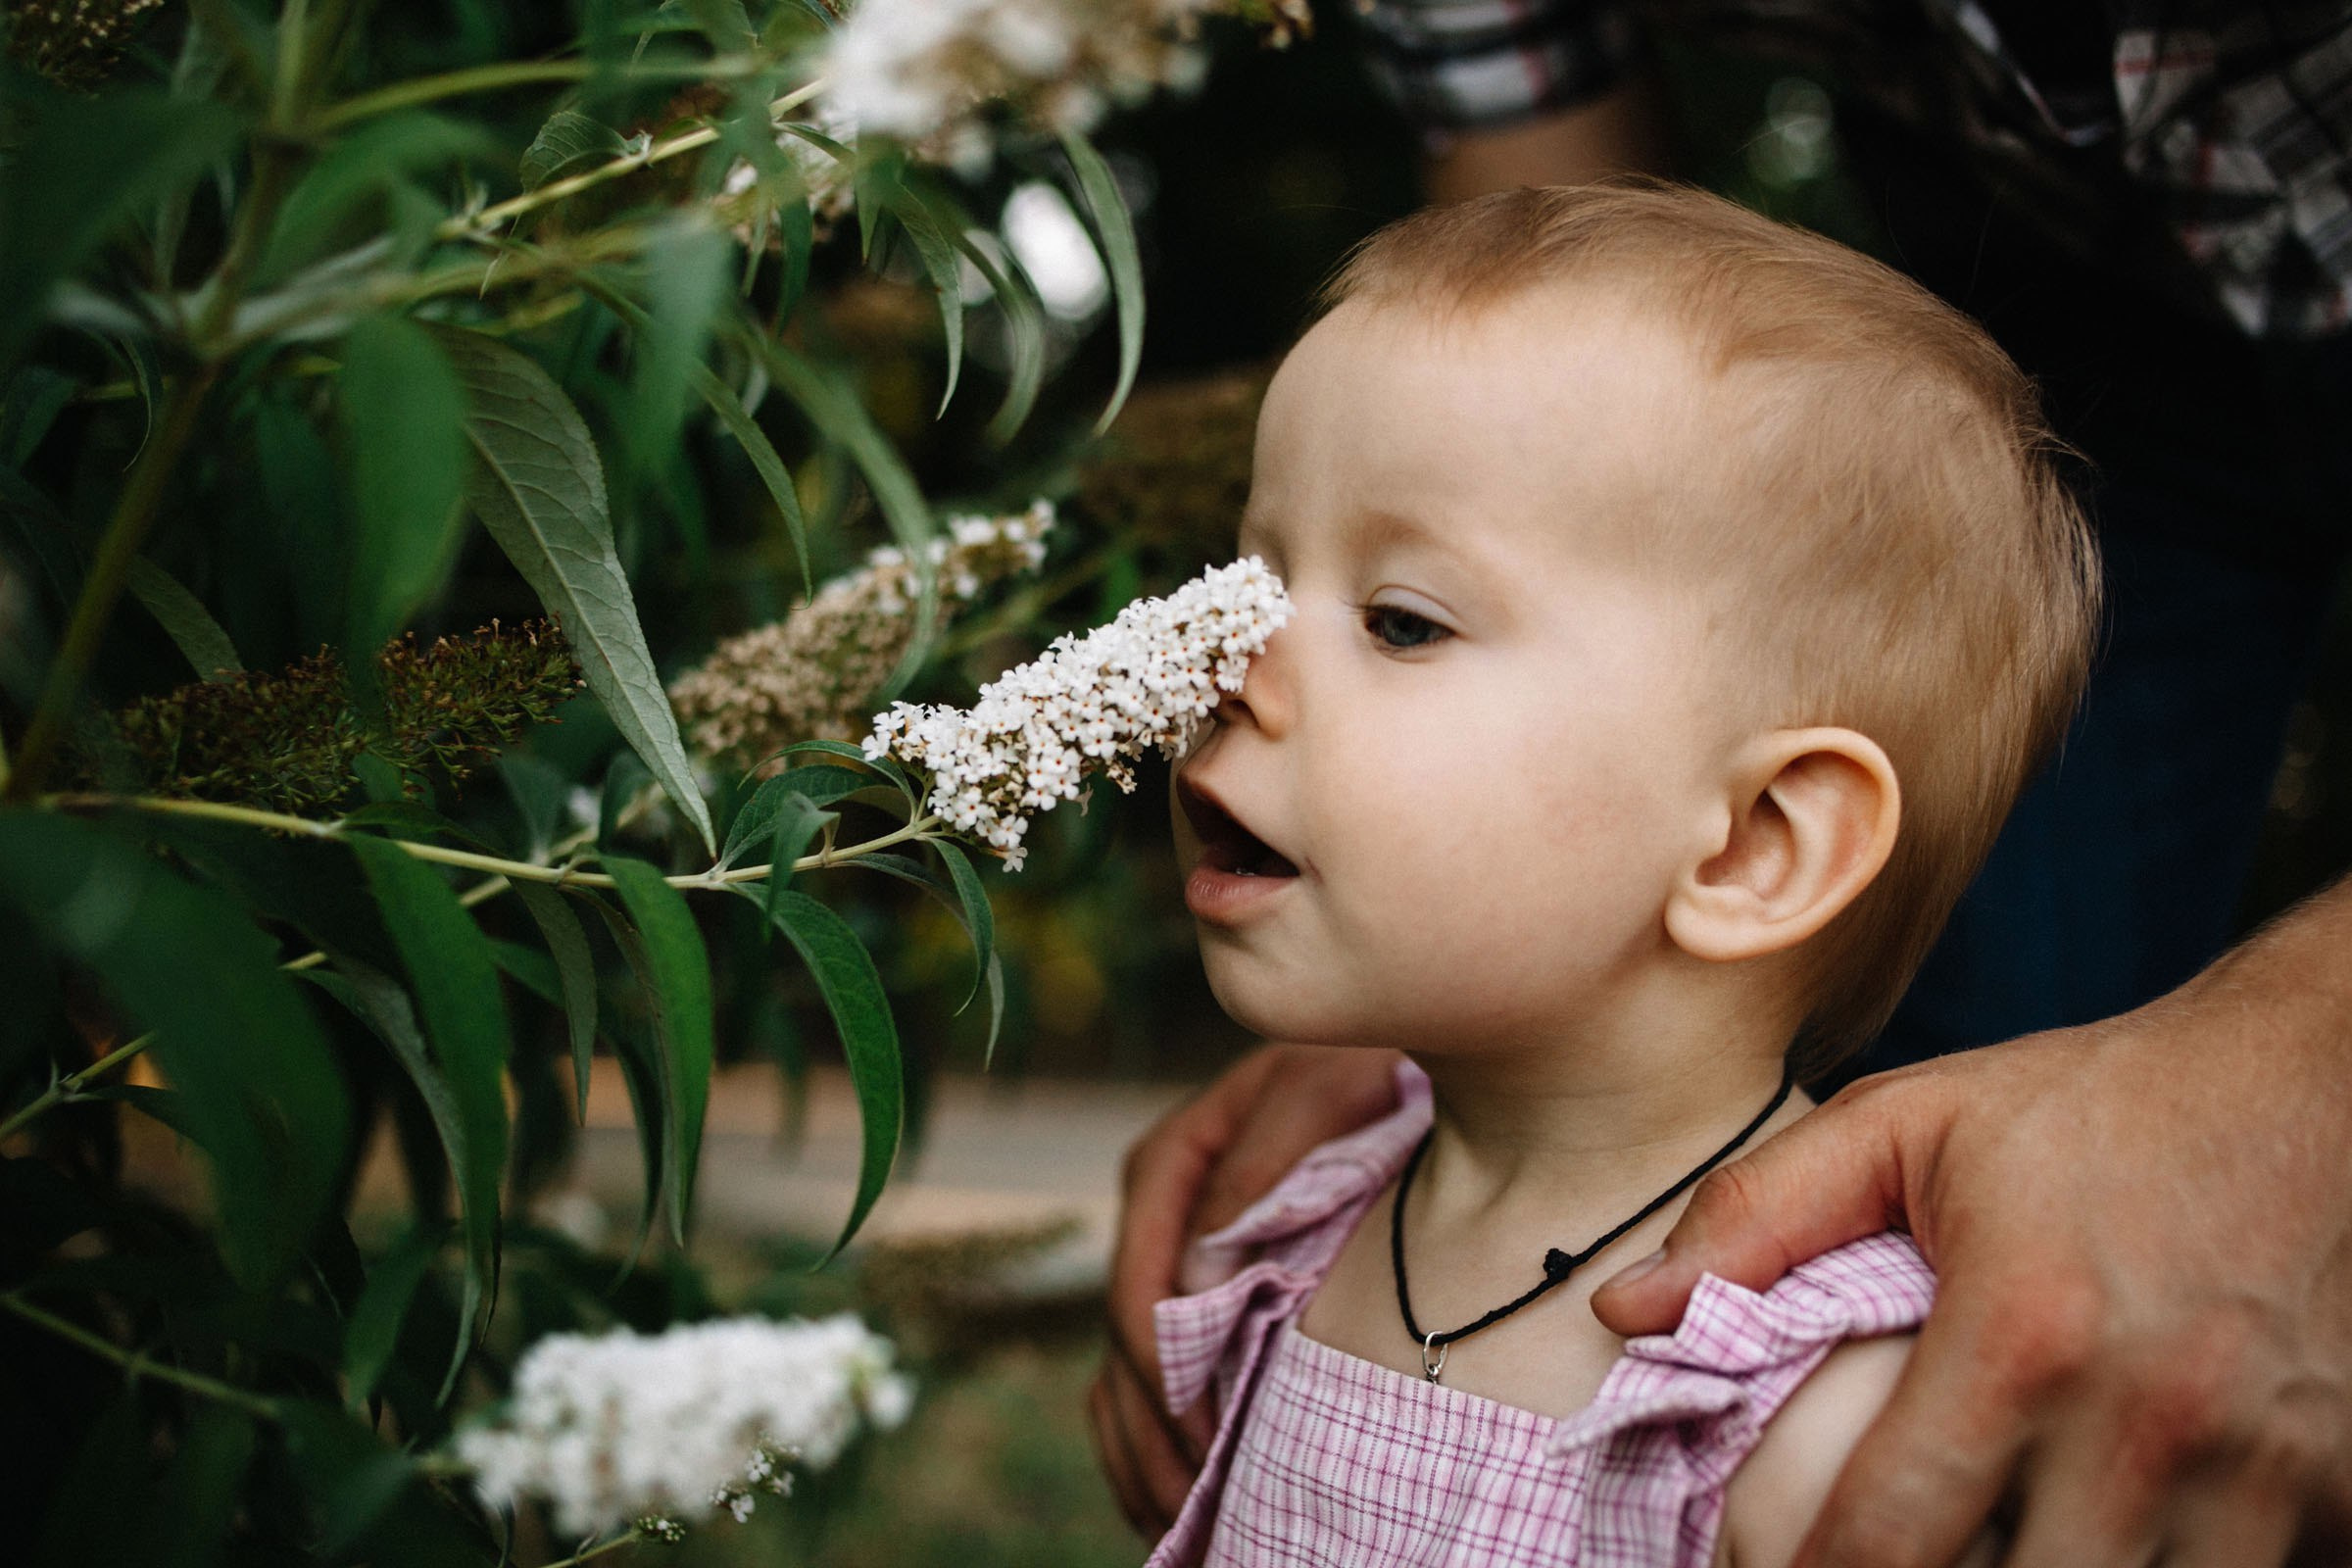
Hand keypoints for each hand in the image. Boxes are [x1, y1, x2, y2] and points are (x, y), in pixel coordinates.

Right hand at [1090, 1043, 1400, 1535]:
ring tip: (1182, 1523)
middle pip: (1126, 1340)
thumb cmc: (1369, 1064)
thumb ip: (1259, 1165)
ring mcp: (1169, 1250)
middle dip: (1157, 1429)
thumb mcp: (1322, 1087)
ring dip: (1144, 1453)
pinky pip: (1137, 1378)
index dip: (1164, 1362)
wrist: (1402, 1055)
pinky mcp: (1189, 1285)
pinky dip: (1146, 1443)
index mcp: (1173, 1157)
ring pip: (1120, 1370)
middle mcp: (1159, 1209)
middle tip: (1198, 1502)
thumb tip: (1196, 1282)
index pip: (1142, 1277)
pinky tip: (1174, 1501)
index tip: (1205, 1430)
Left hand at [1591, 879, 2351, 1567]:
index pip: (1887, 1542)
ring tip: (2010, 1528)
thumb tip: (1627, 1310)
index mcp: (2020, 1335)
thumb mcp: (1909, 1126)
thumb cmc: (2097, 1106)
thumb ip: (1757, 1218)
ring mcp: (2264, 1469)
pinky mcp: (2343, 1491)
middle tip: (1907, 1544)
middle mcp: (2145, 1421)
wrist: (2313, 1079)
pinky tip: (2124, 1526)